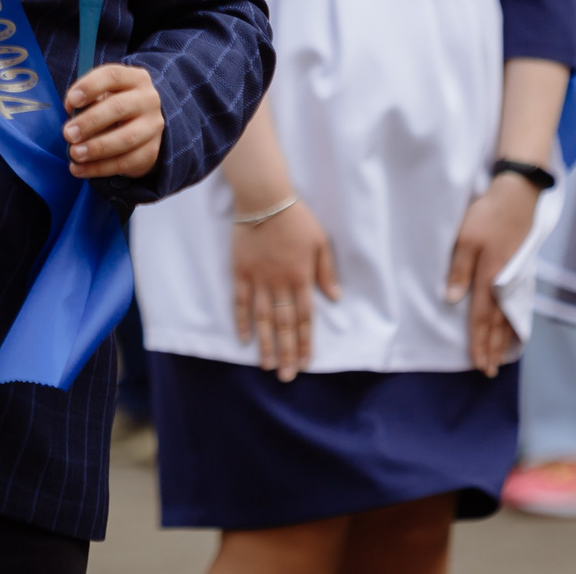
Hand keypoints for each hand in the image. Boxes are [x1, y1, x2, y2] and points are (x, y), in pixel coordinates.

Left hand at [64, 64, 162, 179]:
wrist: (144, 127)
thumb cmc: (114, 106)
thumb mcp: (103, 95)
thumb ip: (87, 100)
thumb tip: (71, 114)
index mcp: (134, 78)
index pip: (112, 76)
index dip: (90, 87)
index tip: (71, 101)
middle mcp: (148, 99)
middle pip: (119, 107)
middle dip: (90, 121)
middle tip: (68, 133)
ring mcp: (153, 126)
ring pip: (126, 138)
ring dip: (96, 148)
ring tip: (74, 154)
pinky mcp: (151, 151)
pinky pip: (125, 162)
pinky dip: (99, 168)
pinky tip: (79, 169)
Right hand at [232, 198, 337, 381]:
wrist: (264, 199)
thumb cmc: (296, 219)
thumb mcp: (321, 242)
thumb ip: (327, 272)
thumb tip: (335, 298)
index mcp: (302, 278)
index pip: (304, 318)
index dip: (304, 342)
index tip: (306, 363)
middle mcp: (280, 284)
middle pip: (284, 324)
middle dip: (286, 352)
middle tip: (286, 376)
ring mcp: (258, 279)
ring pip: (263, 318)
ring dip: (266, 344)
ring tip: (267, 365)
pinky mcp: (241, 272)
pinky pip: (241, 301)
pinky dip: (243, 320)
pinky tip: (245, 338)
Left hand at [446, 172, 539, 376]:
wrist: (519, 197)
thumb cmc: (487, 216)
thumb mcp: (464, 239)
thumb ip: (458, 269)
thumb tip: (451, 300)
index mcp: (489, 279)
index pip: (480, 319)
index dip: (478, 343)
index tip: (478, 364)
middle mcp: (504, 284)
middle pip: (497, 324)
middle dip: (492, 349)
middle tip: (489, 372)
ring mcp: (515, 279)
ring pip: (509, 317)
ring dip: (504, 339)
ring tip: (501, 358)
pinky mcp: (521, 270)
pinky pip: (518, 305)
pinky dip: (516, 322)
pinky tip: (515, 329)